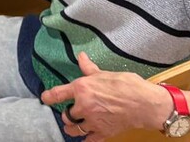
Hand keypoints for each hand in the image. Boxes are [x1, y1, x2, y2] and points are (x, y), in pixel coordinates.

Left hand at [41, 53, 173, 140]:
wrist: (144, 103)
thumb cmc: (125, 85)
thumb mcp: (104, 73)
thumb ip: (89, 68)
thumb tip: (81, 56)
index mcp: (81, 88)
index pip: (58, 94)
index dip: (48, 97)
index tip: (44, 98)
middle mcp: (83, 106)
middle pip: (66, 115)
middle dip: (66, 114)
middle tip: (69, 113)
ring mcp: (93, 121)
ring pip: (73, 129)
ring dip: (71, 128)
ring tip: (73, 126)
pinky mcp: (103, 133)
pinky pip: (89, 141)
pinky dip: (85, 140)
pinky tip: (85, 138)